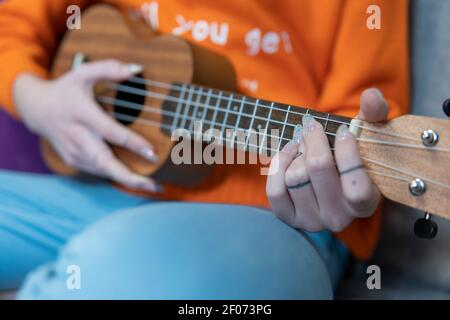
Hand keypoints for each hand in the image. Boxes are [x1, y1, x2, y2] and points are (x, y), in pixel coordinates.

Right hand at [14, 60, 160, 191]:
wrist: (36, 109)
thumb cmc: (65, 90)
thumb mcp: (83, 72)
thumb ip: (109, 68)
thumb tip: (136, 69)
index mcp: (82, 114)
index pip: (110, 131)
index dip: (131, 143)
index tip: (151, 152)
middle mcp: (77, 137)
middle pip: (105, 162)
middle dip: (130, 177)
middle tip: (155, 186)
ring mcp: (74, 152)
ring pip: (104, 170)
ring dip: (128, 180)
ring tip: (152, 186)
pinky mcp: (73, 161)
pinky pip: (98, 170)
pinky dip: (116, 175)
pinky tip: (134, 179)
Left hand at [266, 88, 387, 231]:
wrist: (330, 176)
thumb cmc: (350, 154)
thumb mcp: (367, 136)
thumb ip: (374, 115)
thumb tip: (371, 96)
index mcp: (365, 204)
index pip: (356, 185)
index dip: (346, 151)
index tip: (342, 131)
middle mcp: (340, 218)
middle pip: (318, 170)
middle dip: (313, 141)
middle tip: (313, 128)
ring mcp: (313, 221)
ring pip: (295, 177)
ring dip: (295, 151)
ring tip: (301, 142)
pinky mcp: (289, 218)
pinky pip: (275, 190)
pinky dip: (278, 165)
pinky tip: (288, 153)